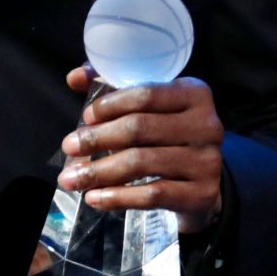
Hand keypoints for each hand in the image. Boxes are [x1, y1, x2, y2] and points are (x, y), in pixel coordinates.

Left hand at [56, 65, 224, 232]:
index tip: (85, 117)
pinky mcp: (202, 194)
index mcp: (194, 92)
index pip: (146, 94)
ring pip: (142, 162)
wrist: (201, 182)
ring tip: (72, 178)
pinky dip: (118, 197)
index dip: (111, 104)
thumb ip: (112, 86)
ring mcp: (207, 161)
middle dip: (97, 138)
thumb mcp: (147, 106)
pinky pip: (152, 195)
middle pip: (140, 128)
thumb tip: (74, 78)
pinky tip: (94, 197)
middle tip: (68, 147)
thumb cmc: (166, 136)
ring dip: (99, 171)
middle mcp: (207, 124)